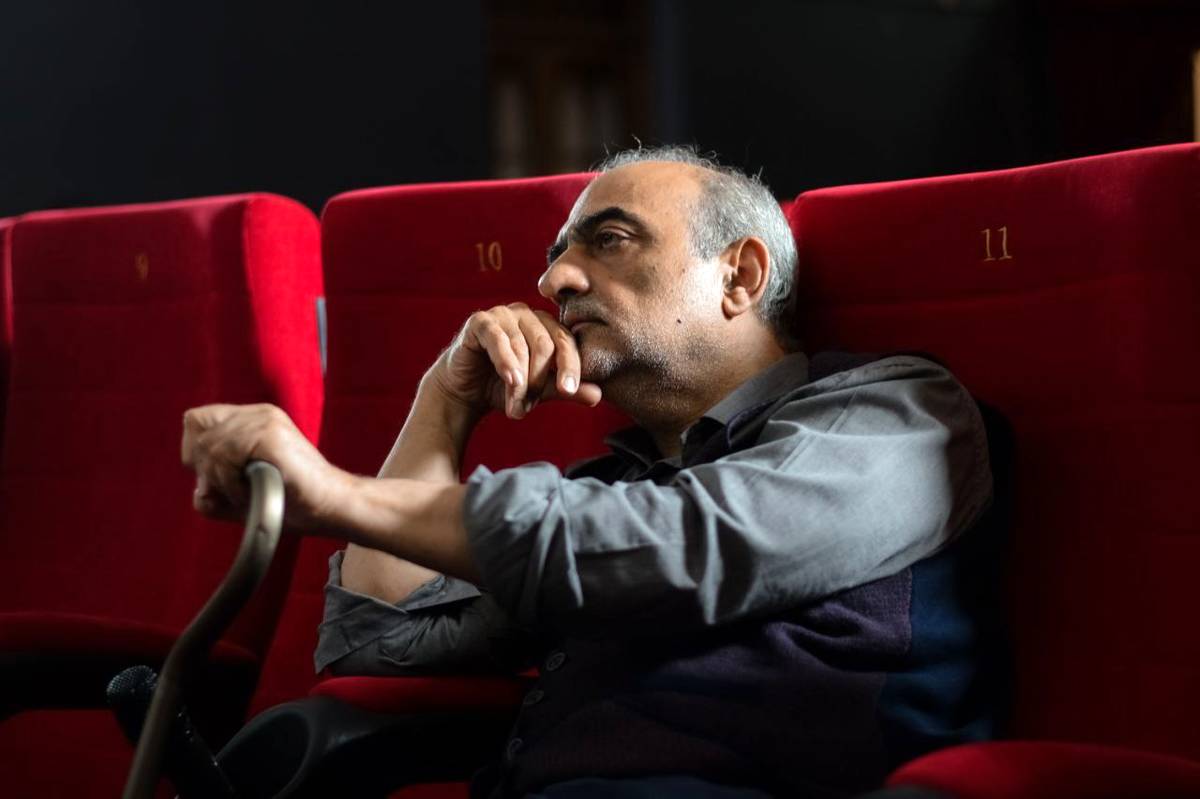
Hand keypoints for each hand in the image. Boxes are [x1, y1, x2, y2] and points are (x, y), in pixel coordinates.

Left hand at [181, 403, 350, 532]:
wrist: (327, 506)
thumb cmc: (291, 503)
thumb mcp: (242, 497)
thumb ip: (214, 493)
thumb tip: (199, 492)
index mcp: (252, 420)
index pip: (198, 419)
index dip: (195, 449)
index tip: (215, 476)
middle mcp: (258, 414)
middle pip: (200, 433)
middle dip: (207, 470)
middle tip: (231, 490)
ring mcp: (265, 421)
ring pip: (211, 446)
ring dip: (222, 480)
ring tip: (245, 494)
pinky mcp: (270, 436)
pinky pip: (227, 455)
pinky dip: (231, 482)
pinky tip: (251, 492)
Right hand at [427, 302, 601, 419]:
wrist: (464, 391)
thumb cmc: (504, 387)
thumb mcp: (539, 392)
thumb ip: (565, 390)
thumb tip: (598, 395)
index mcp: (547, 326)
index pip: (566, 342)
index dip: (570, 366)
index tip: (568, 391)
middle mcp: (527, 315)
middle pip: (544, 346)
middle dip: (538, 382)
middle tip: (527, 409)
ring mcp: (503, 314)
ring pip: (521, 348)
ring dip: (519, 384)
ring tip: (514, 408)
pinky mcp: (480, 321)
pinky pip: (498, 339)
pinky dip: (506, 363)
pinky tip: (511, 382)